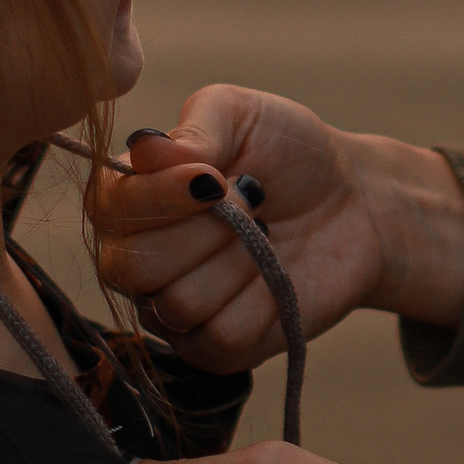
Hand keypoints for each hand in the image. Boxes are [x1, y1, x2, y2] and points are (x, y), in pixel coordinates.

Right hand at [90, 88, 463, 373]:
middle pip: (134, 267)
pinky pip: (221, 338)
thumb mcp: (243, 115)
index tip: (216, 177)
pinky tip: (275, 274)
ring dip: (240, 262)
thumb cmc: (289, 153)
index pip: (109, 210)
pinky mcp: (215, 349)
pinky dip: (262, 300)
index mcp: (127, 198)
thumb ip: (194, 126)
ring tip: (265, 234)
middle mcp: (136, 259)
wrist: (355, 203)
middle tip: (252, 200)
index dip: (160, 196)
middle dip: (207, 230)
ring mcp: (171, 310)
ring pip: (180, 305)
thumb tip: (145, 149)